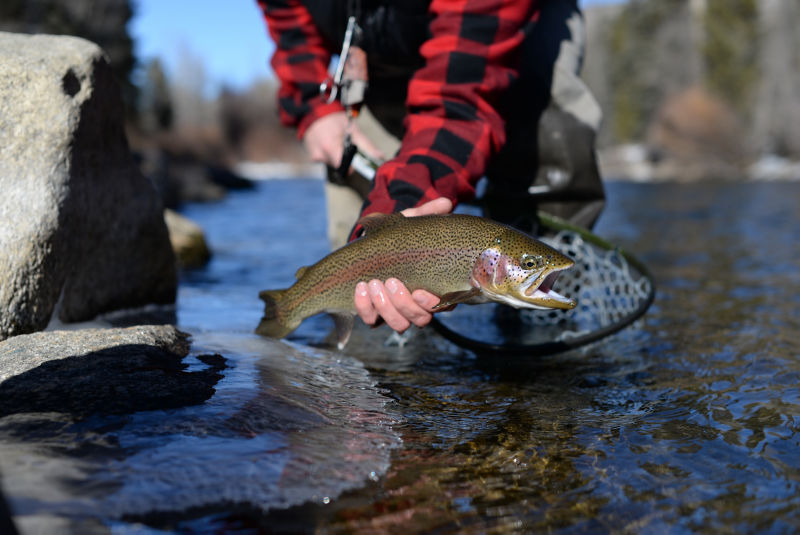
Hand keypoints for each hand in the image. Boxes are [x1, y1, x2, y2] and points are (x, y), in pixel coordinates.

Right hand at [302, 112, 382, 167]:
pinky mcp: (313, 158)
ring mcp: (315, 157)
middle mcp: (320, 154)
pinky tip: (330, 145)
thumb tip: (379, 157)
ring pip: (333, 164)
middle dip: (345, 158)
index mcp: (329, 146)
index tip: (355, 160)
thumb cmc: (334, 120)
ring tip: (337, 143)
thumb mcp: (352, 129)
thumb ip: (366, 145)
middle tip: (345, 146)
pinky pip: (326, 161)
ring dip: (338, 156)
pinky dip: (330, 155)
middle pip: (339, 166)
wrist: (315, 114)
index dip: (352, 165)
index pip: (343, 166)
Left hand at [354, 197, 453, 332]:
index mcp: (434, 287)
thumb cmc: (395, 238)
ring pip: (398, 324)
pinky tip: (361, 288)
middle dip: (403, 303)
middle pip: (419, 319)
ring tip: (374, 283)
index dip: (431, 304)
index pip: (441, 306)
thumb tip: (445, 203)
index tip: (419, 291)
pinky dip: (365, 306)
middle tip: (391, 281)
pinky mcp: (374, 313)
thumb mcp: (409, 224)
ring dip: (385, 307)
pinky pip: (371, 320)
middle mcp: (417, 305)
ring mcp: (396, 311)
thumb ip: (426, 214)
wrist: (367, 246)